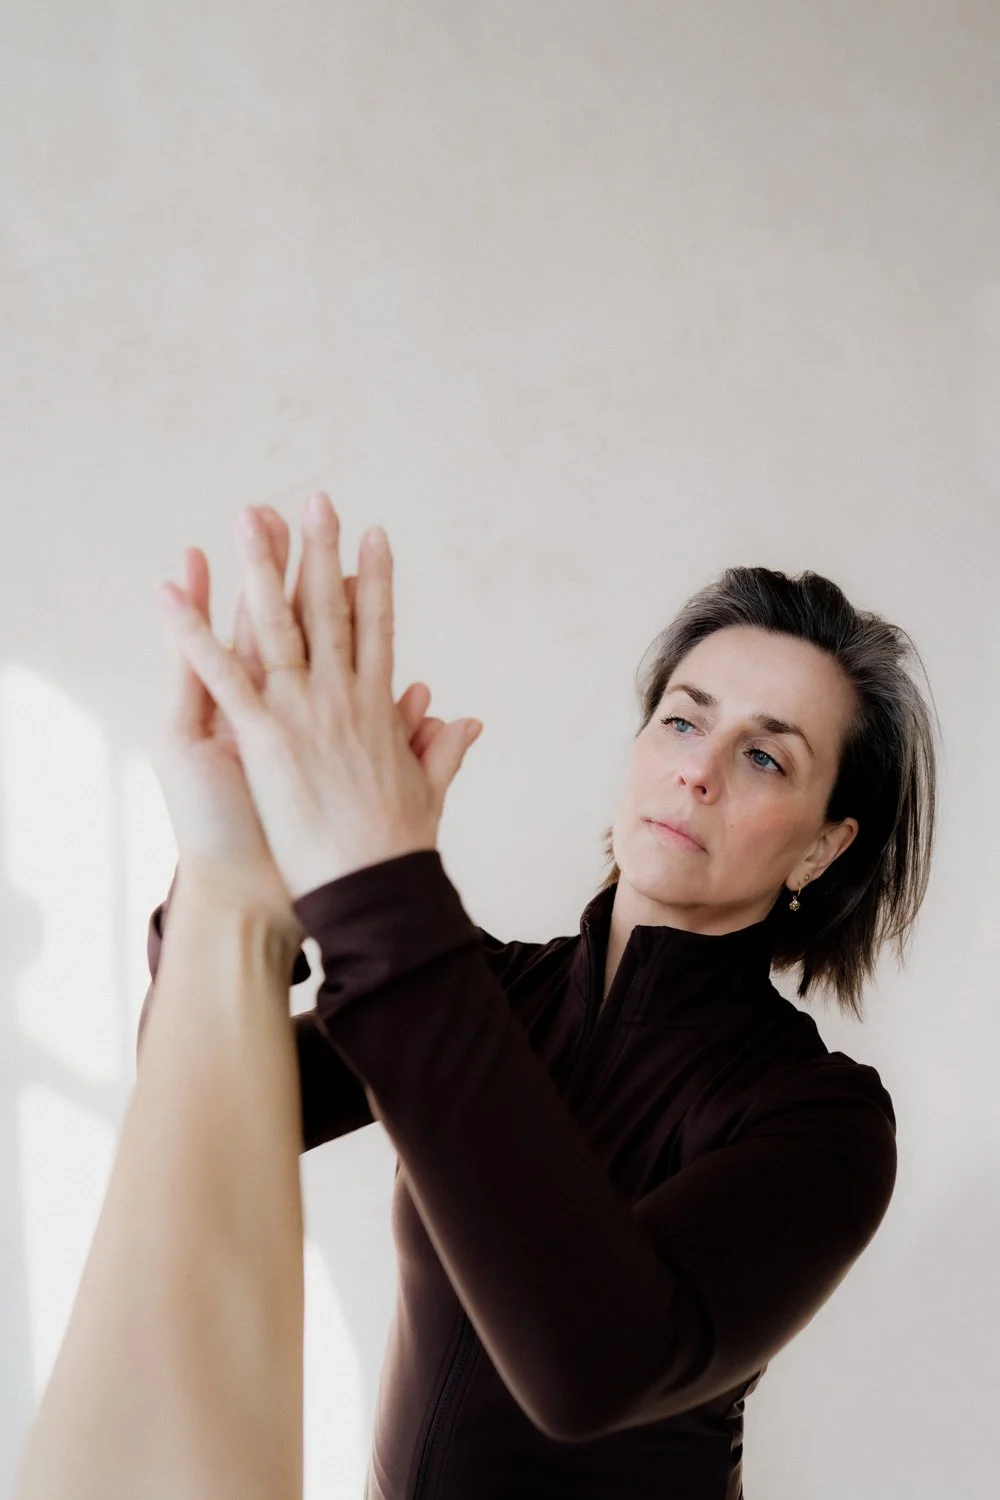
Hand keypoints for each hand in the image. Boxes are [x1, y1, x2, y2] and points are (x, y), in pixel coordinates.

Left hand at [155, 492, 482, 900]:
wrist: (373, 890)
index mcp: (377, 708)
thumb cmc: (399, 850)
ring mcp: (302, 711)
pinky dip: (191, 633)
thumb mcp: (428, 793)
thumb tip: (466, 720)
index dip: (374, 580)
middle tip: (315, 498)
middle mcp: (341, 696)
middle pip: (329, 608)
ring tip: (249, 516)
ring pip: (276, 622)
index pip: (376, 629)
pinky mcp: (264, 736)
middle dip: (320, 550)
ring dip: (260, 565)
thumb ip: (441, 749)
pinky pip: (221, 674)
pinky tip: (171, 594)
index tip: (374, 537)